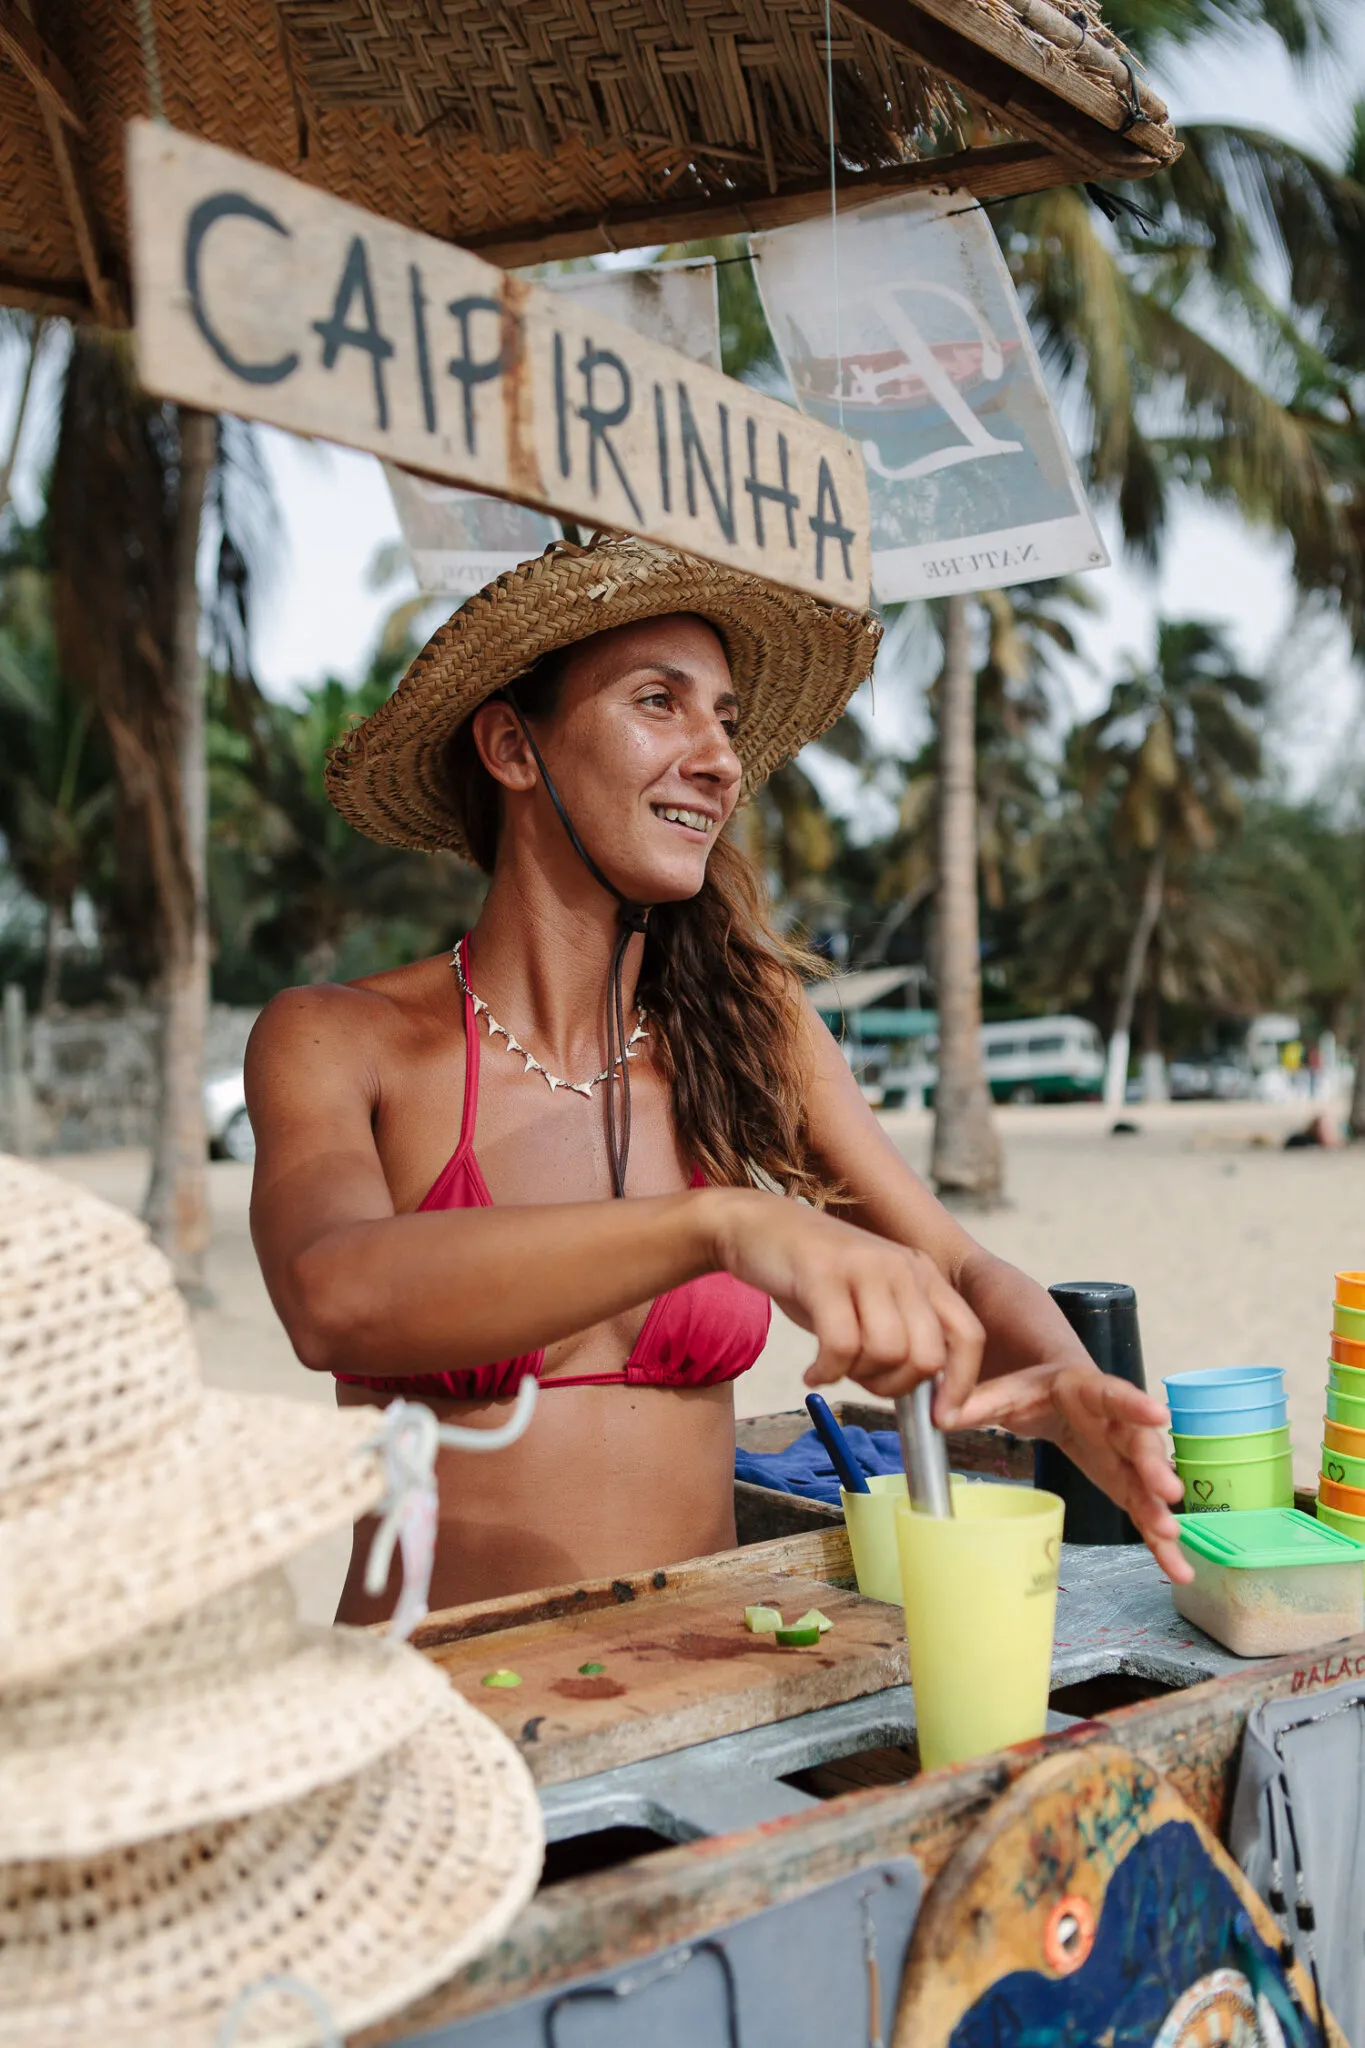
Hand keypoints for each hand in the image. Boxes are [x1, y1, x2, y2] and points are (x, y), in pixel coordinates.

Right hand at [708, 1189, 984, 1405]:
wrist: (756, 1226)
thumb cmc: (813, 1276)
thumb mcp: (870, 1300)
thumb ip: (901, 1336)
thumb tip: (925, 1397)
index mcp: (923, 1274)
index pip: (968, 1336)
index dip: (960, 1385)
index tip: (938, 1418)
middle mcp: (903, 1267)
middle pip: (927, 1356)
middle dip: (895, 1387)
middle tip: (861, 1382)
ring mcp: (865, 1266)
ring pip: (886, 1352)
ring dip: (856, 1377)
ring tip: (832, 1367)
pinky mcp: (824, 1273)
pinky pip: (840, 1345)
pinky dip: (826, 1373)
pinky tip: (812, 1373)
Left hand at [952, 1361, 1190, 1582]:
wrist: (1061, 1394)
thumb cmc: (1037, 1390)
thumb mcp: (1006, 1391)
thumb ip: (976, 1403)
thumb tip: (940, 1416)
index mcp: (1087, 1391)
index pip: (1112, 1393)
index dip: (1135, 1404)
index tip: (1157, 1415)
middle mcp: (1116, 1424)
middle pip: (1140, 1444)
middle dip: (1155, 1467)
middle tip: (1168, 1492)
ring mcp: (1126, 1458)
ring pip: (1149, 1485)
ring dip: (1162, 1512)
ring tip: (1172, 1540)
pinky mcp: (1127, 1486)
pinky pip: (1145, 1514)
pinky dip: (1160, 1543)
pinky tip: (1177, 1569)